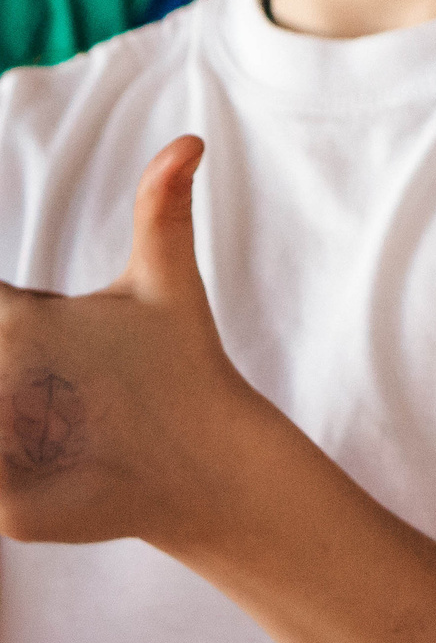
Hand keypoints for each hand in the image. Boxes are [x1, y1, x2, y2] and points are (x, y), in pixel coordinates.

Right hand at [0, 138, 277, 554]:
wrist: (208, 456)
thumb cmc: (183, 362)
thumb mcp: (164, 285)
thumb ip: (159, 211)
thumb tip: (192, 141)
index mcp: (15, 321)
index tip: (12, 324)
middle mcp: (1, 374)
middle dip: (13, 376)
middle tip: (40, 383)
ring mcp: (1, 438)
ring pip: (1, 421)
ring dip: (17, 417)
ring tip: (60, 415)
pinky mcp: (8, 501)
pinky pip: (4, 483)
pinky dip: (17, 463)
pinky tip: (52, 451)